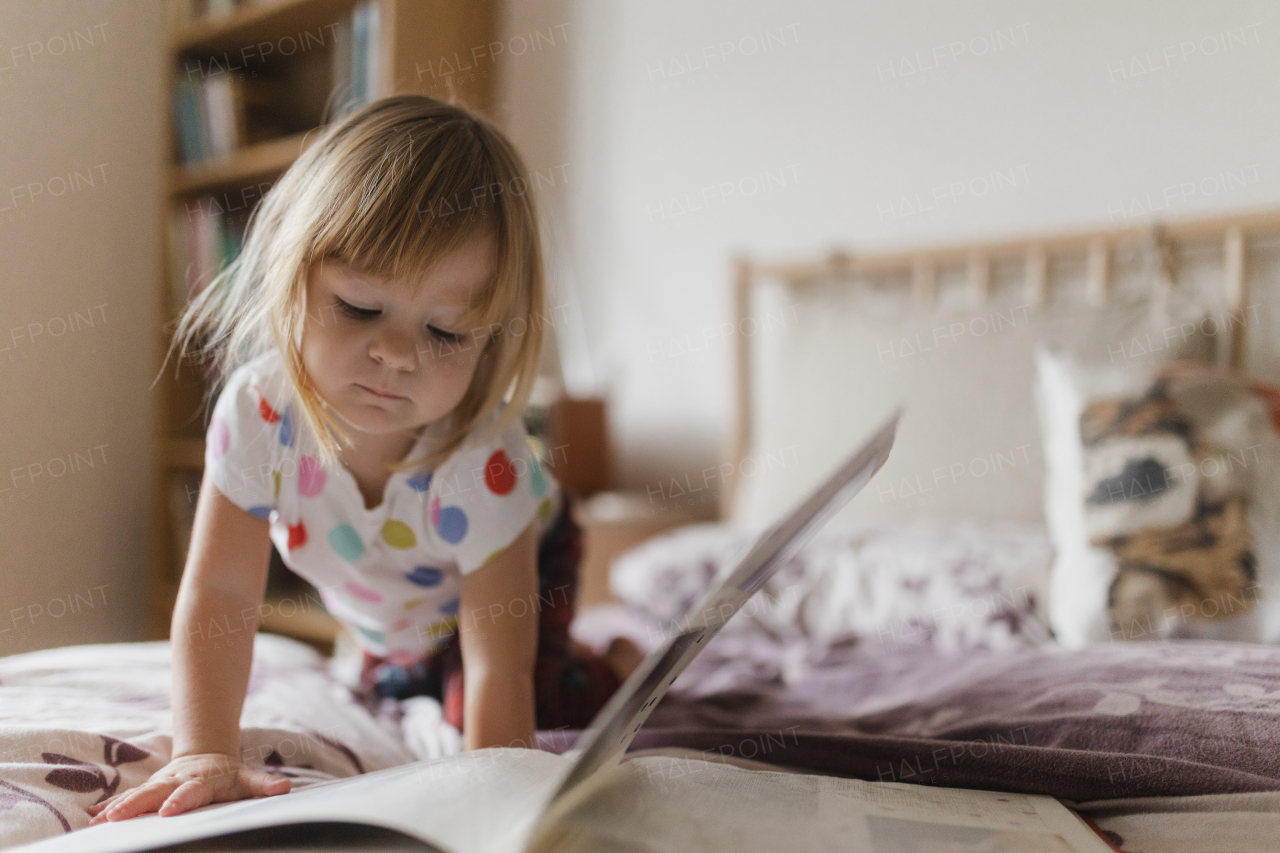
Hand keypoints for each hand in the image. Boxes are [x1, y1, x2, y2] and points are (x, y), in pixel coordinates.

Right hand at [86, 753, 289, 823]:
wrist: (207, 756)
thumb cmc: (229, 775)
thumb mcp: (247, 779)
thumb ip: (263, 784)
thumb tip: (285, 787)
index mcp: (201, 781)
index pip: (190, 792)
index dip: (180, 800)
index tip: (168, 811)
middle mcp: (176, 781)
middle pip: (155, 793)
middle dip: (137, 805)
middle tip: (118, 818)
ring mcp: (160, 785)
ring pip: (137, 795)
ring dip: (118, 807)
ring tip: (99, 820)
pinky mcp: (148, 790)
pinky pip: (126, 798)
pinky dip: (109, 806)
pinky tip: (91, 816)